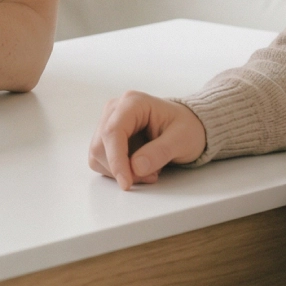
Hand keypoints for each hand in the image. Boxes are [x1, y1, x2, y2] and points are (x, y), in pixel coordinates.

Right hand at [89, 90, 206, 190]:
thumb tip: (135, 167)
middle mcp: (115, 109)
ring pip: (98, 154)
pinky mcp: (107, 137)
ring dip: (120, 170)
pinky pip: (101, 160)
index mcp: (133, 102)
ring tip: (149, 170)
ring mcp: (109, 122)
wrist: (187, 126)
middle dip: (121, 168)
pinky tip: (139, 167)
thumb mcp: (182, 140)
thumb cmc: (186, 127)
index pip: (113, 131)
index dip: (116, 159)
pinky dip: (118, 170)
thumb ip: (159, 152)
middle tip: (151, 175)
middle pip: (101, 145)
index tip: (126, 182)